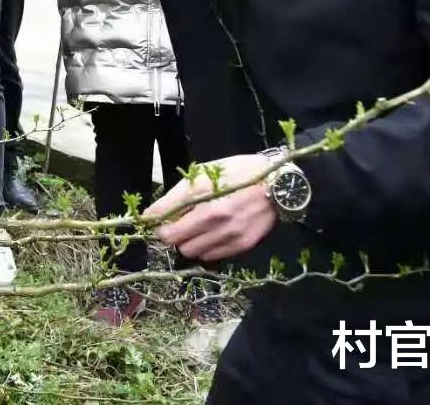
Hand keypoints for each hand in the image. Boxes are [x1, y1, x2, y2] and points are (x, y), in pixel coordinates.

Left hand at [143, 153, 276, 262]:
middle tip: (177, 222)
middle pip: (175, 241)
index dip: (156, 223)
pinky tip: (211, 234)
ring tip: (196, 228)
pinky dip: (205, 248)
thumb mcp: (203, 174)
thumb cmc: (237, 174)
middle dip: (171, 233)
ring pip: (191, 252)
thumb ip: (175, 196)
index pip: (165, 222)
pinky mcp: (242, 244)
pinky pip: (211, 257)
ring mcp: (230, 233)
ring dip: (188, 242)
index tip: (157, 219)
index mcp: (203, 195)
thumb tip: (151, 215)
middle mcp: (216, 217)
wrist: (278, 184)